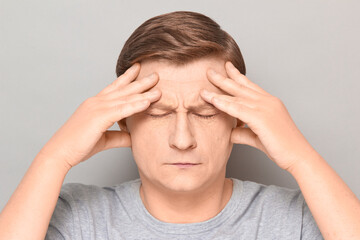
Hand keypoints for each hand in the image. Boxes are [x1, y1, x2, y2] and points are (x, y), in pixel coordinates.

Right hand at [38, 63, 160, 168]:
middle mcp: (96, 102)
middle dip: (140, 81)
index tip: (138, 69)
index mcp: (95, 104)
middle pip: (123, 89)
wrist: (59, 152)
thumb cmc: (78, 146)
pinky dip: (135, 105)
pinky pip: (121, 110)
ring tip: (158, 86)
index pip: (115, 88)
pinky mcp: (99, 117)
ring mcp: (97, 107)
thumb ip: (120, 136)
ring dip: (143, 92)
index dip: (127, 78)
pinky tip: (148, 102)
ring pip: (125, 97)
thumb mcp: (105, 139)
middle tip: (155, 74)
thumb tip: (134, 137)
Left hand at [200, 61, 314, 170]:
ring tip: (204, 85)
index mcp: (270, 102)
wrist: (298, 156)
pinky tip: (212, 100)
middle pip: (241, 86)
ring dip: (219, 89)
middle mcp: (268, 101)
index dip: (237, 76)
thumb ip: (243, 132)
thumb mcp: (257, 137)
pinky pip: (237, 108)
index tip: (227, 68)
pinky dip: (223, 103)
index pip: (250, 86)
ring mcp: (265, 107)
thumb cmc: (281, 147)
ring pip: (237, 96)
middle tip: (210, 70)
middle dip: (224, 77)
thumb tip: (230, 132)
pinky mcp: (261, 118)